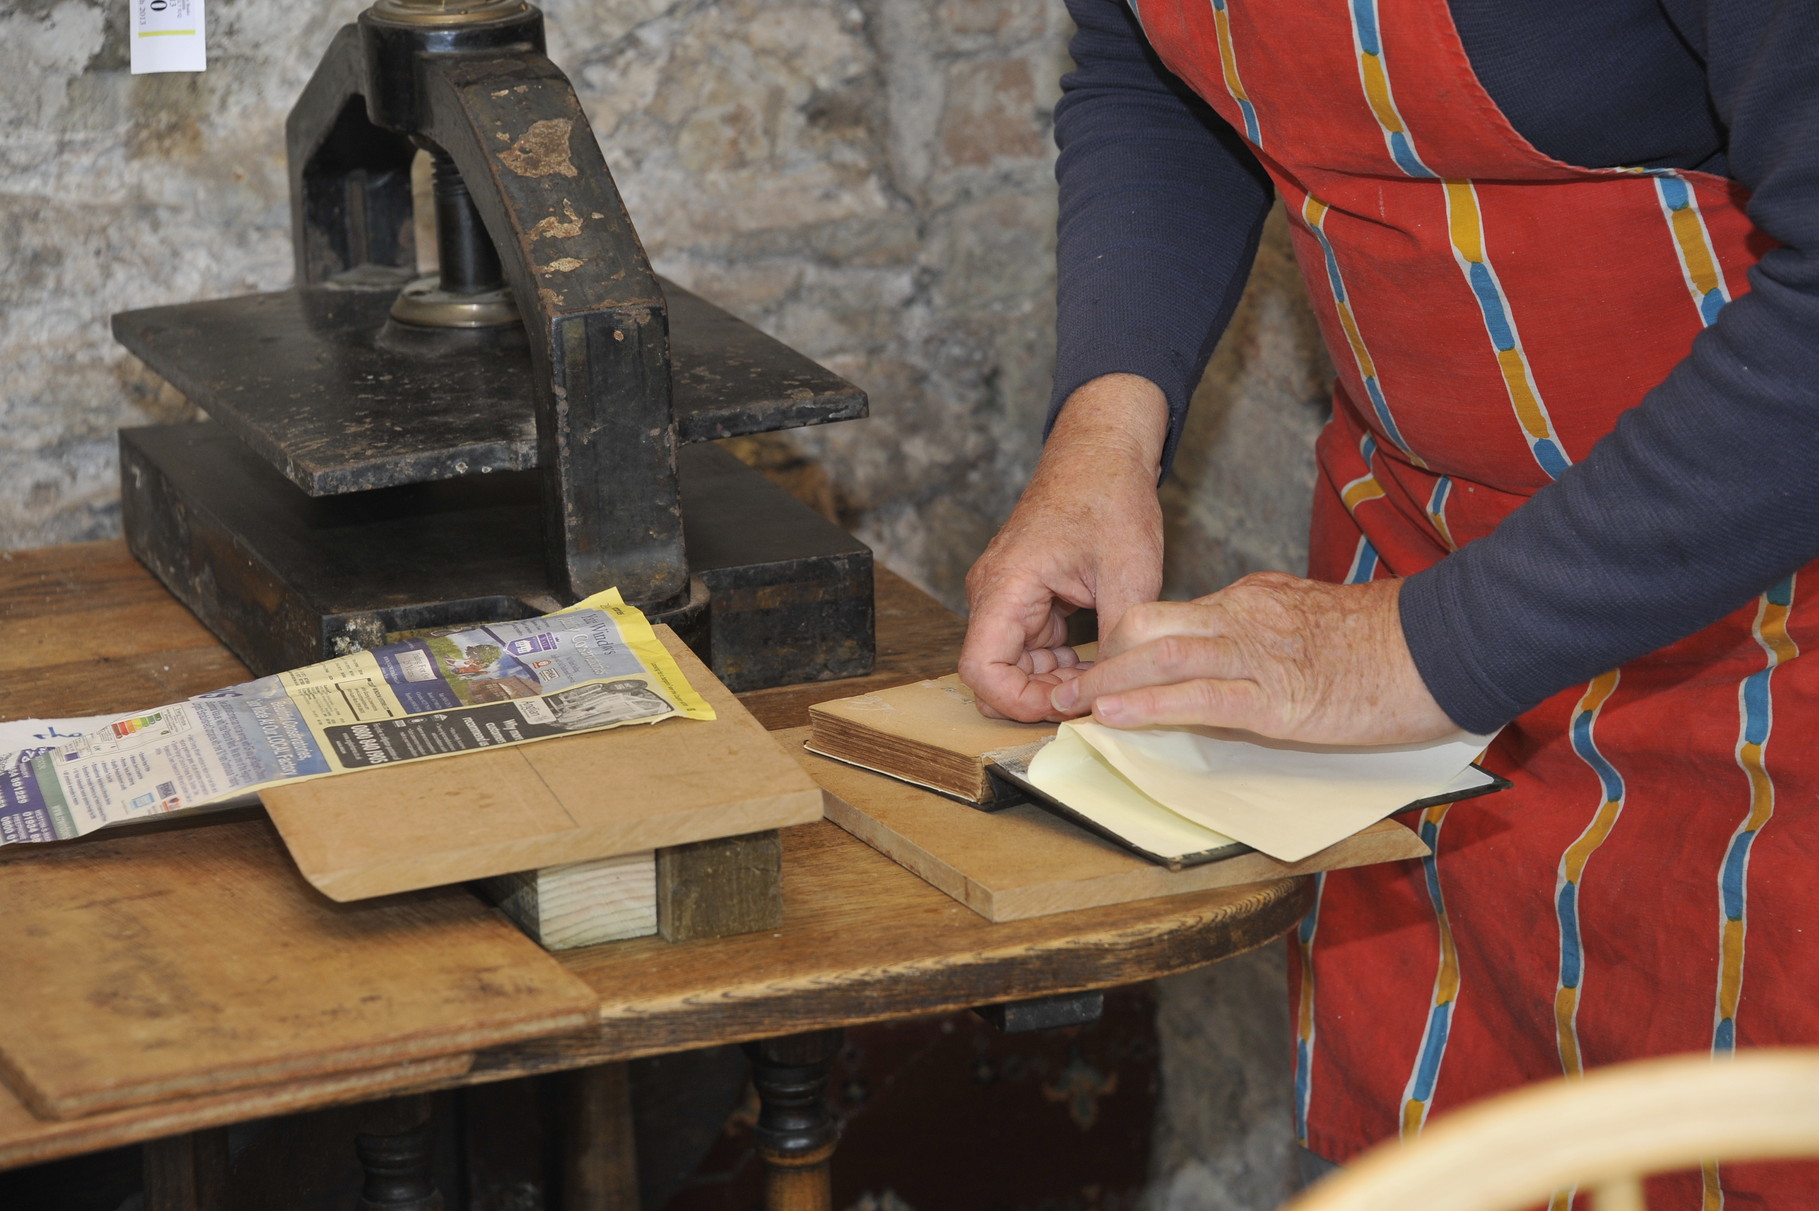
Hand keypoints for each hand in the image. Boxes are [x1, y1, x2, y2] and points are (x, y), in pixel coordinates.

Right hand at [959, 375, 1168, 721]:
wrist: (1102, 450)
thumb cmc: (1110, 495)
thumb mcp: (1130, 572)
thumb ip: (1119, 638)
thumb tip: (1118, 690)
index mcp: (1005, 585)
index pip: (981, 670)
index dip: (1018, 703)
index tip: (1068, 708)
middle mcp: (993, 593)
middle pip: (994, 674)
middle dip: (1041, 697)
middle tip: (1094, 700)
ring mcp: (1006, 595)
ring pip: (1014, 664)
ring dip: (1054, 681)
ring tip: (1104, 679)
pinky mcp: (1024, 596)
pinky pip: (1029, 647)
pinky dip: (1060, 662)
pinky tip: (1099, 659)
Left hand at [1047, 572, 1458, 744]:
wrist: (1451, 643)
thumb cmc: (1393, 645)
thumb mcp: (1314, 626)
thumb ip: (1270, 637)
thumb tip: (1232, 662)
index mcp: (1254, 602)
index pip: (1171, 615)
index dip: (1123, 643)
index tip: (1092, 667)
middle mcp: (1246, 619)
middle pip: (1151, 625)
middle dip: (1101, 659)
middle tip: (1061, 689)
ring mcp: (1260, 656)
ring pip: (1164, 656)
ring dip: (1109, 682)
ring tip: (1068, 704)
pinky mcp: (1280, 699)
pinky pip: (1201, 697)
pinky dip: (1150, 706)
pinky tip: (1114, 714)